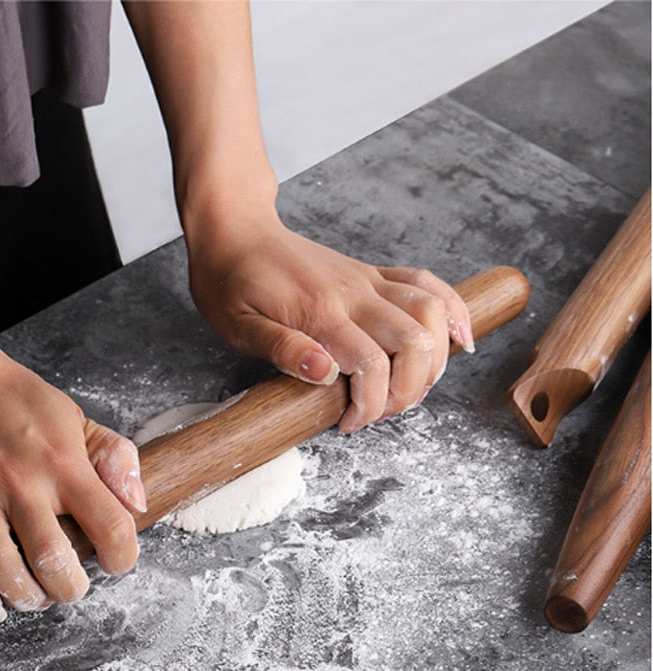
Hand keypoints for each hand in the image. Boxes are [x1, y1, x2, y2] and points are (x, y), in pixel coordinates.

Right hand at [0, 344, 143, 619]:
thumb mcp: (78, 418)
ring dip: (27, 597)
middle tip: (72, 585)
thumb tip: (137, 504)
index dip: (123, 556)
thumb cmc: (18, 399)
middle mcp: (22, 485)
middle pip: (54, 562)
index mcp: (65, 465)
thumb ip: (115, 458)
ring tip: (39, 596)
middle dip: (71, 588)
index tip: (117, 560)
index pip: (110, 527)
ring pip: (3, 569)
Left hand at [187, 212, 473, 432]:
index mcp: (319, 312)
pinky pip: (427, 284)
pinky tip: (458, 336)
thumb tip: (325, 374)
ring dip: (435, 357)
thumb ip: (282, 349)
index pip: (371, 366)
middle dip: (410, 390)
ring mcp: (368, 280)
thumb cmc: (229, 281)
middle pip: (415, 342)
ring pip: (431, 312)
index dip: (371, 406)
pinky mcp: (372, 274)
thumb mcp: (237, 325)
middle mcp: (353, 293)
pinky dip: (451, 310)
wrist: (235, 230)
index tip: (349, 423)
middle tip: (381, 412)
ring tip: (414, 386)